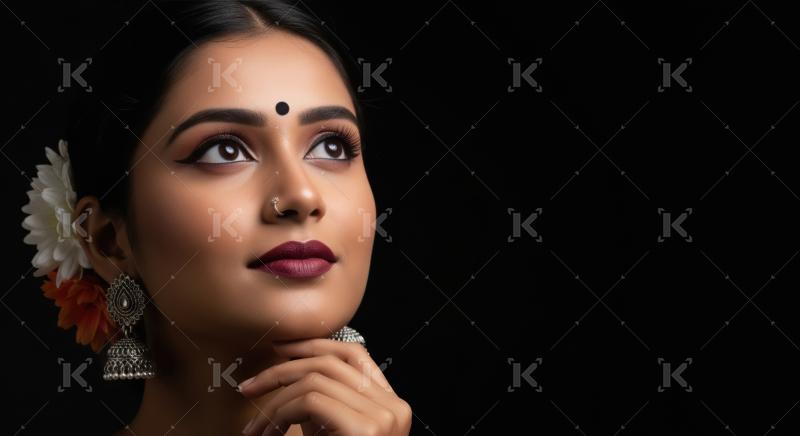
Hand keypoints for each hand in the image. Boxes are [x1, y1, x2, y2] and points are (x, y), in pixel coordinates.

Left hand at [238, 338, 411, 435]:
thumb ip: (322, 409)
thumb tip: (286, 377)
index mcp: (390, 405)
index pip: (354, 355)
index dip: (314, 345)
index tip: (280, 349)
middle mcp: (393, 406)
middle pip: (330, 362)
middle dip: (282, 369)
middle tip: (248, 387)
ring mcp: (383, 417)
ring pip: (314, 380)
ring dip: (273, 402)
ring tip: (255, 430)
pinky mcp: (365, 430)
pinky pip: (309, 401)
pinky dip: (279, 415)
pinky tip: (268, 435)